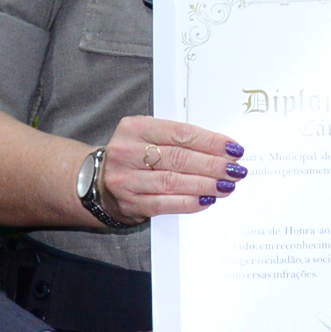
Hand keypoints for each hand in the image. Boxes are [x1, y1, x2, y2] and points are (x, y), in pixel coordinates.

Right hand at [91, 117, 244, 220]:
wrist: (95, 182)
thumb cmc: (132, 156)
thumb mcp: (145, 137)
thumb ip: (175, 139)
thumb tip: (219, 149)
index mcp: (135, 127)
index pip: (180, 133)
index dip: (210, 141)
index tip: (233, 148)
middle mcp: (127, 152)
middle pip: (179, 158)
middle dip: (212, 164)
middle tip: (235, 169)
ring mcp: (126, 179)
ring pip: (173, 181)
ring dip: (205, 184)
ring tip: (227, 185)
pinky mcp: (130, 204)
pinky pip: (165, 203)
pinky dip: (189, 202)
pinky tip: (207, 200)